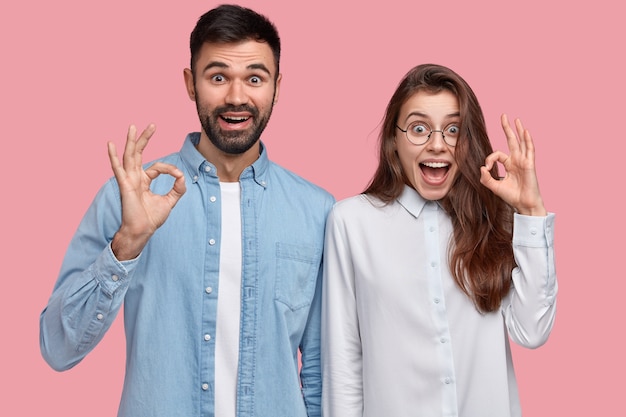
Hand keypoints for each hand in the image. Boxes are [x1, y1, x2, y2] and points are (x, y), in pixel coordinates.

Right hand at [107, 124, 185, 259]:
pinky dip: (113, 156)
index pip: (157, 167)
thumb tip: (182, 176)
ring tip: (133, 127)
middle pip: (139, 153)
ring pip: (129, 156)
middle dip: (145, 139)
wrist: (142, 231)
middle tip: (152, 125)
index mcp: (144, 180)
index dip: (170, 169)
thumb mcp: (170, 201)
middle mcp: (135, 177)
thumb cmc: (152, 218)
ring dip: (132, 141)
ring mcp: (128, 180)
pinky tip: (110, 144)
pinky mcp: (125, 185)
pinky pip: (118, 168)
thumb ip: (177, 188)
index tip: (179, 176)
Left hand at [479, 114, 546, 215]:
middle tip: (503, 116)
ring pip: (521, 142)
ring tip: (516, 119)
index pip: (497, 154)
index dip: (489, 158)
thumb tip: (482, 168)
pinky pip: (529, 150)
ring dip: (519, 130)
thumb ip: (486, 178)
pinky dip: (527, 140)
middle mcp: (517, 161)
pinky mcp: (529, 165)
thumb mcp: (495, 187)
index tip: (486, 168)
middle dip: (507, 128)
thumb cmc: (512, 196)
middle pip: (512, 141)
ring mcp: (524, 161)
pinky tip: (525, 131)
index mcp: (509, 165)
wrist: (523, 205)